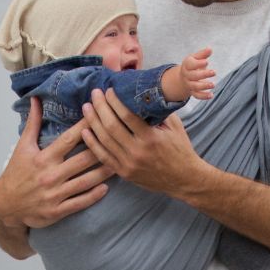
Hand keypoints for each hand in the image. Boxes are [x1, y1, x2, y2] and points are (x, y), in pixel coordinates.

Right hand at [0, 96, 115, 228]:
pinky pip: (79, 202)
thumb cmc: (16, 173)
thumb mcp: (22, 147)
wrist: (5, 205)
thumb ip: (33, 123)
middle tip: (119, 141)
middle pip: (82, 160)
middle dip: (101, 150)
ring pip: (85, 181)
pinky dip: (93, 196)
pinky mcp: (56, 211)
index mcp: (43, 158)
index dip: (86, 127)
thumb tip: (36, 99)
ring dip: (103, 172)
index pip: (69, 139)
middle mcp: (50, 175)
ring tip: (119, 163)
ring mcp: (54, 194)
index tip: (100, 117)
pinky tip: (106, 188)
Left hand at [81, 87, 207, 194]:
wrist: (184, 179)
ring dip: (92, 122)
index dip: (114, 101)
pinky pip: (103, 156)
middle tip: (94, 94)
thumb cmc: (180, 150)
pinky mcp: (123, 172)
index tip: (108, 90)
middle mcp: (137, 151)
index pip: (126, 115)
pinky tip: (85, 131)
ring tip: (86, 107)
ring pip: (104, 140)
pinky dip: (92, 143)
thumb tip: (141, 95)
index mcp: (151, 138)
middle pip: (111, 126)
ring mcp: (128, 164)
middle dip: (100, 107)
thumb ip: (157, 112)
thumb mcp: (174, 127)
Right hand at [180, 47, 214, 99]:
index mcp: (187, 65)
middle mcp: (187, 75)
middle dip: (204, 74)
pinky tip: (211, 95)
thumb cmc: (192, 64)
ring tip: (213, 84)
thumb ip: (202, 54)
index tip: (206, 62)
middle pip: (193, 76)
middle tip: (214, 72)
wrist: (184, 77)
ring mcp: (189, 84)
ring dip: (204, 86)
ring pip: (195, 86)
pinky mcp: (193, 92)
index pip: (190, 64)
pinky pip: (197, 95)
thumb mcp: (195, 57)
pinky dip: (203, 96)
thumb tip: (210, 49)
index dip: (198, 64)